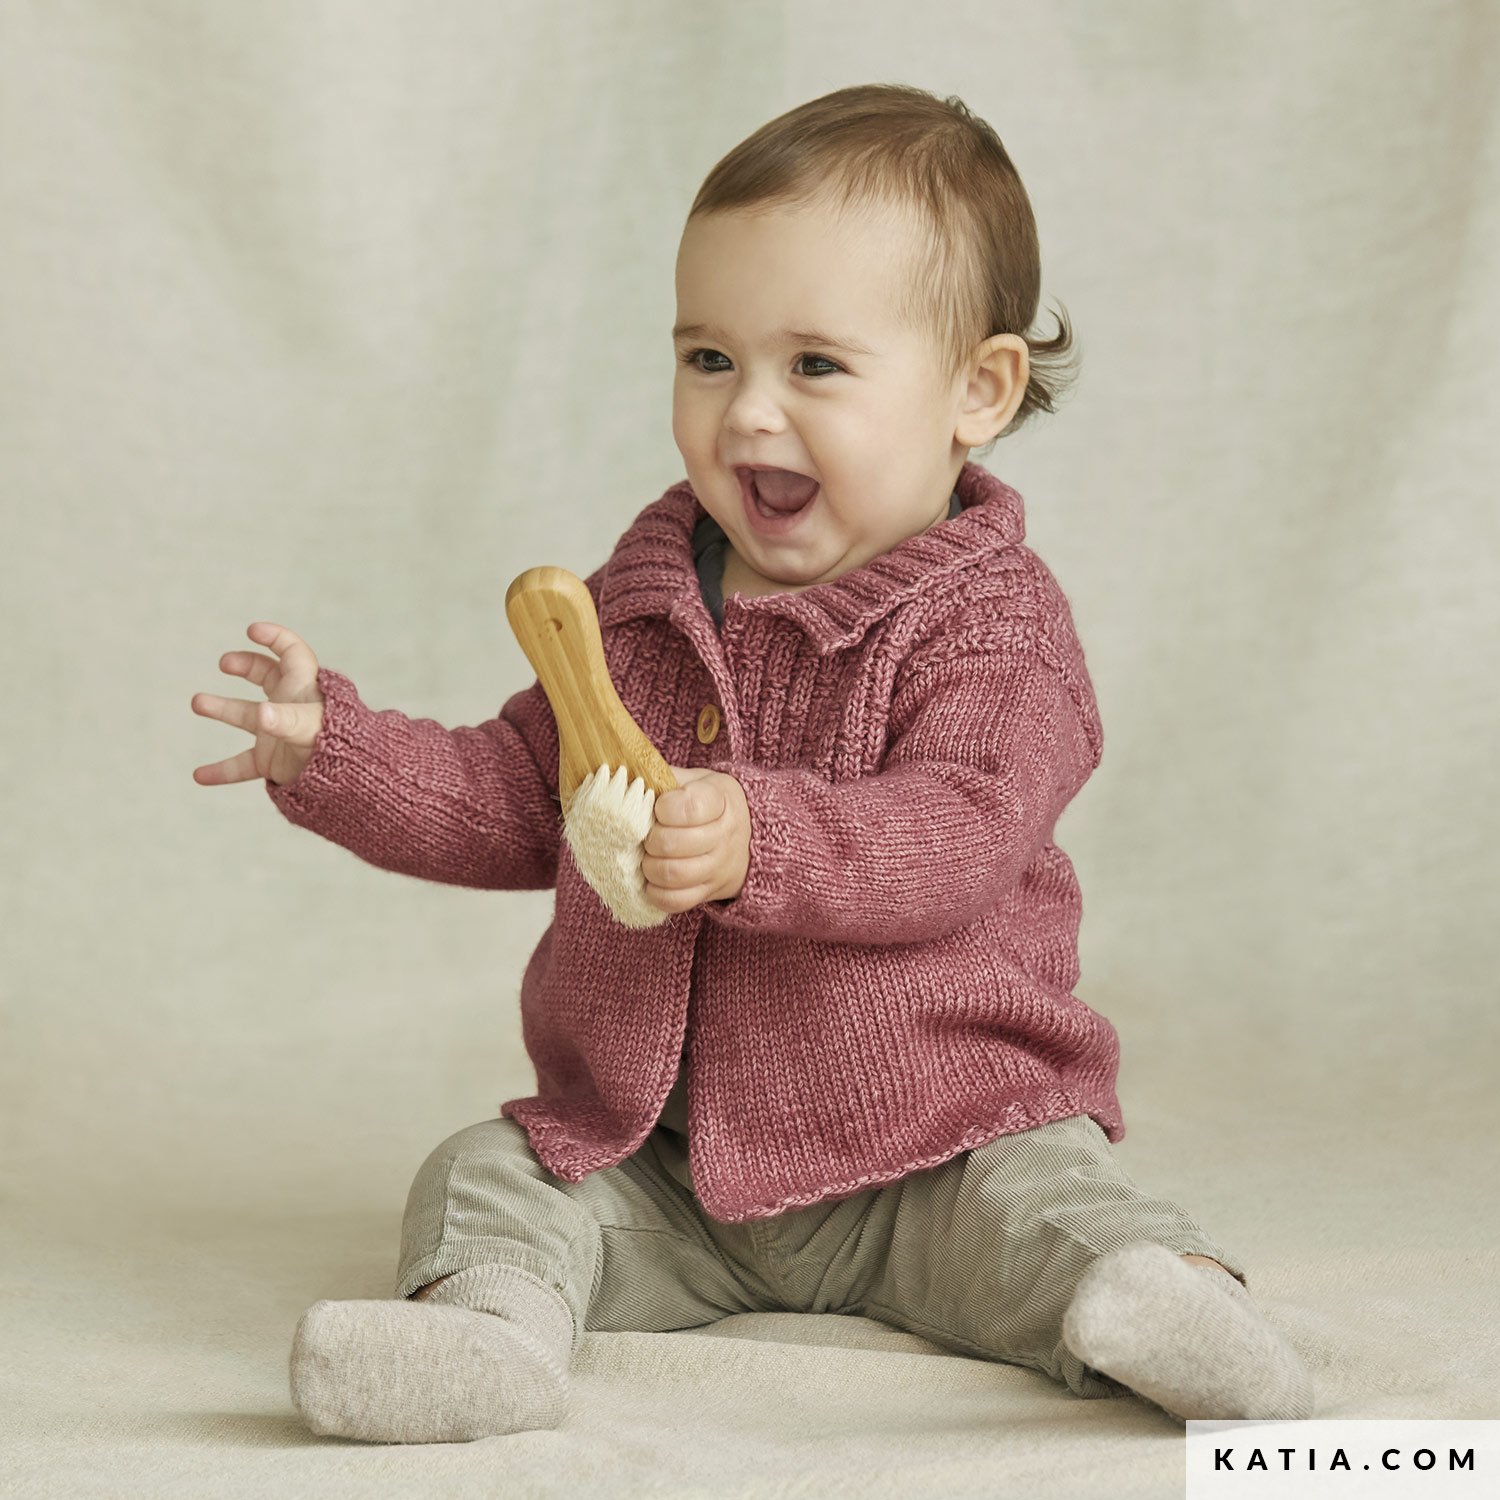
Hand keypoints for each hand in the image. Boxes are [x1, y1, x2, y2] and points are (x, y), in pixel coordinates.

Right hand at [190, 622, 326, 787]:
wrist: (345, 780)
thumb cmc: (335, 745)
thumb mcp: (310, 726)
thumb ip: (285, 720)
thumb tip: (260, 714)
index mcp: (305, 687)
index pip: (292, 652)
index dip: (274, 637)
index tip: (252, 631)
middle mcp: (289, 706)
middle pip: (266, 674)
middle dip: (245, 664)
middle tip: (225, 663)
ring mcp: (277, 733)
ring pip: (245, 715)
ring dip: (221, 708)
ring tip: (197, 702)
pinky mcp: (271, 761)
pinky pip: (241, 764)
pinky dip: (222, 770)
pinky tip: (200, 776)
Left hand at [641, 767, 750, 913]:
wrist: (748, 835)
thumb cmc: (710, 803)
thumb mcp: (697, 781)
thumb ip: (667, 778)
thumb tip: (628, 778)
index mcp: (721, 800)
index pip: (689, 808)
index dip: (664, 808)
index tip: (660, 806)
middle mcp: (724, 835)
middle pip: (674, 844)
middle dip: (651, 839)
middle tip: (648, 835)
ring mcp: (719, 867)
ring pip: (674, 874)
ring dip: (650, 866)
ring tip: (648, 857)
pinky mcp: (710, 891)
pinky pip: (678, 901)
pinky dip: (657, 893)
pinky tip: (653, 880)